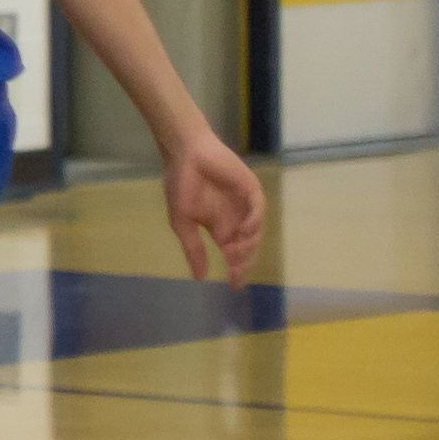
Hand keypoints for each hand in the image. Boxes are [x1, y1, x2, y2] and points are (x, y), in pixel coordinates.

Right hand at [159, 133, 265, 283]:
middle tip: (235, 271)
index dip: (235, 270)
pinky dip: (254, 222)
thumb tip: (199, 278)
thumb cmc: (181, 184)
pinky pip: (258, 210)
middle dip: (243, 262)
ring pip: (255, 232)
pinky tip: (244, 230)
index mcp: (220, 228)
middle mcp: (235, 219)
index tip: (233, 286)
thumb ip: (193, 248)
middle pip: (247, 247)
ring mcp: (244, 205)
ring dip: (248, 245)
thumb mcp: (182, 222)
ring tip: (235, 254)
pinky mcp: (250, 190)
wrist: (185, 154)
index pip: (233, 255)